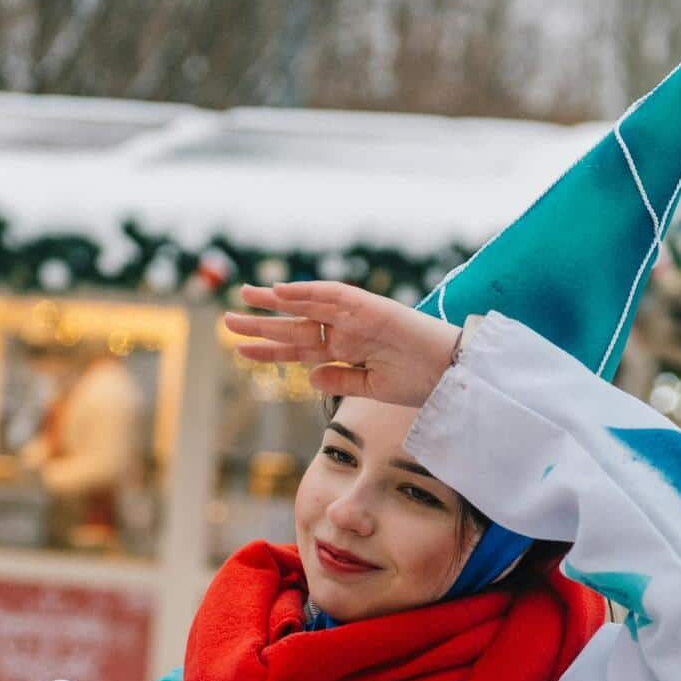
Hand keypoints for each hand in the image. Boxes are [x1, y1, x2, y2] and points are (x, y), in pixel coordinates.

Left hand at [223, 281, 461, 406]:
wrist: (452, 374)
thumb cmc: (420, 382)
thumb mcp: (372, 389)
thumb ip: (341, 381)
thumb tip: (308, 377)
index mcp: (346, 353)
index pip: (300, 350)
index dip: (271, 350)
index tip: (242, 351)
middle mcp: (346, 332)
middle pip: (296, 326)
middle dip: (262, 324)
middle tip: (228, 320)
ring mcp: (356, 317)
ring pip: (307, 306)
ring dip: (275, 302)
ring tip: (244, 297)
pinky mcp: (368, 307)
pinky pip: (331, 295)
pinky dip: (306, 292)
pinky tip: (279, 291)